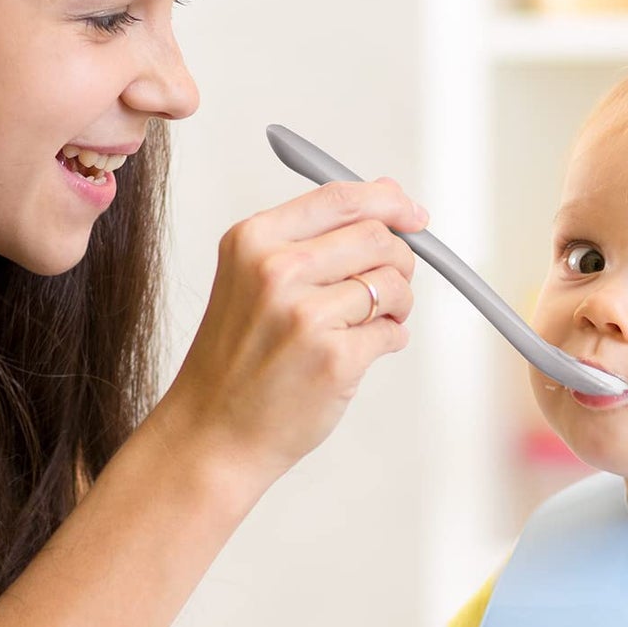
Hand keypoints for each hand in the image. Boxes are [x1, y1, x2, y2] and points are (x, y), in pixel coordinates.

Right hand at [163, 179, 425, 482]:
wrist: (213, 432)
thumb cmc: (238, 359)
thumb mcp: (255, 279)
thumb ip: (319, 234)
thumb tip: (390, 193)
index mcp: (253, 240)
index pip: (341, 197)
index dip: (388, 202)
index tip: (414, 216)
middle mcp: (276, 270)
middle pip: (376, 236)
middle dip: (397, 261)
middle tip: (385, 288)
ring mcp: (305, 315)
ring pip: (392, 283)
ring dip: (396, 304)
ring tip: (368, 324)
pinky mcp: (334, 358)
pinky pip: (393, 332)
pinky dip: (388, 341)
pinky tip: (356, 354)